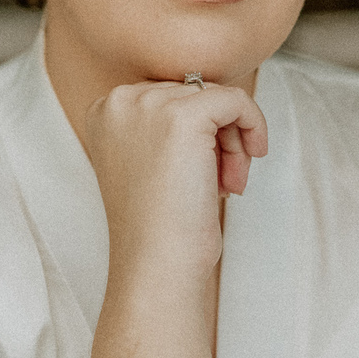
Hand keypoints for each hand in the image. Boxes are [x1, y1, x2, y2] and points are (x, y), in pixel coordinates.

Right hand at [85, 79, 266, 292]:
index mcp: (104, 111)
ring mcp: (149, 106)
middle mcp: (119, 101)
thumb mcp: (152, 162)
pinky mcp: (184, 117)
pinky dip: (254, 125)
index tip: (206, 170)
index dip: (197, 133)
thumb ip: (168, 125)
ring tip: (231, 182)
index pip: (169, 97)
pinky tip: (254, 156)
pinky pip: (237, 100)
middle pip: (192, 94)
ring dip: (234, 140)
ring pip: (217, 98)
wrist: (157, 264)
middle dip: (218, 137)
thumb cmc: (159, 226)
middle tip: (226, 181)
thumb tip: (220, 99)